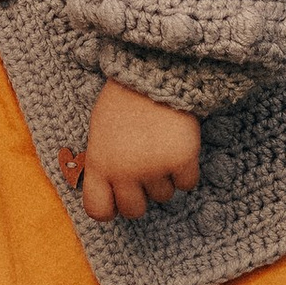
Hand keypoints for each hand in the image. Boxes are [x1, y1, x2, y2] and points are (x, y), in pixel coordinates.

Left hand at [59, 79, 200, 220]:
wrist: (154, 73)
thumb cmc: (123, 101)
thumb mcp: (99, 133)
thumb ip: (104, 165)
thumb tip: (113, 195)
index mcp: (99, 164)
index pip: (98, 210)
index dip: (110, 209)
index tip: (118, 200)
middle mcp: (124, 172)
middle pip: (134, 211)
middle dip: (141, 196)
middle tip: (145, 172)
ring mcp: (154, 168)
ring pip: (164, 196)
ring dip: (165, 178)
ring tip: (160, 147)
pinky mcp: (181, 161)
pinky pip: (187, 184)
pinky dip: (186, 170)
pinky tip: (178, 146)